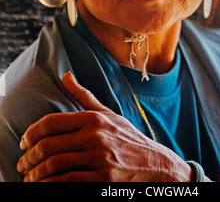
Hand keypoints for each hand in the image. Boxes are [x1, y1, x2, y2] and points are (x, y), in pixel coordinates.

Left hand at [16, 72, 195, 181]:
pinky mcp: (103, 179)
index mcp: (93, 118)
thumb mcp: (107, 114)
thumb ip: (84, 96)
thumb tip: (65, 76)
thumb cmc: (127, 137)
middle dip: (29, 158)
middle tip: (22, 164)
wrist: (155, 163)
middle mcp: (95, 136)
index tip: (23, 142)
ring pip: (55, 166)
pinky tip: (46, 185)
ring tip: (30, 177)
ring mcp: (100, 158)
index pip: (51, 122)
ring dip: (36, 174)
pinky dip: (51, 185)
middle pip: (49, 145)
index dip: (31, 133)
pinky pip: (68, 182)